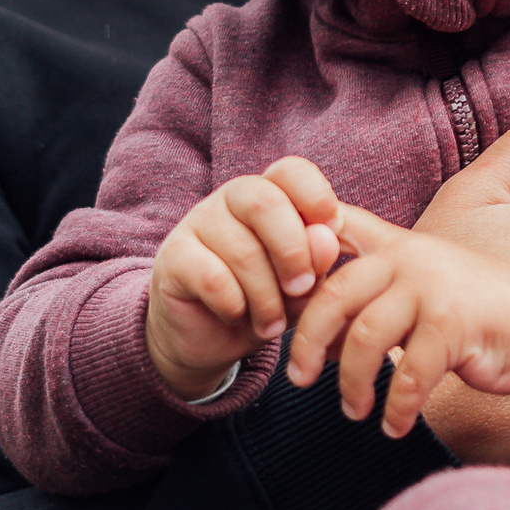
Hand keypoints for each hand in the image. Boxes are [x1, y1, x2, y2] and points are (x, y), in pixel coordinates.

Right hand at [145, 158, 341, 399]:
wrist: (208, 338)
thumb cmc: (264, 301)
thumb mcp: (301, 287)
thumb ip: (316, 263)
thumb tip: (326, 238)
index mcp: (268, 194)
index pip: (291, 171)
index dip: (316, 196)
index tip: (335, 232)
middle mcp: (231, 199)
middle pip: (266, 202)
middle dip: (293, 252)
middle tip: (302, 289)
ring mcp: (197, 223)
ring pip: (243, 250)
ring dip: (267, 297)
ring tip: (272, 323)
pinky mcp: (173, 257)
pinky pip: (213, 278)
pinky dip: (235, 306)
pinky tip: (236, 316)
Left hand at [286, 207, 509, 438]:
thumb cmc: (471, 313)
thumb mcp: (419, 289)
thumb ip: (371, 297)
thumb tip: (308, 337)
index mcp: (393, 246)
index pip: (330, 237)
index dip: (294, 262)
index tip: (277, 304)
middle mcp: (408, 259)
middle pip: (333, 295)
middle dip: (307, 342)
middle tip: (298, 378)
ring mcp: (432, 289)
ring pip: (364, 336)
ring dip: (350, 382)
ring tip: (353, 410)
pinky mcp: (455, 325)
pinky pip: (409, 373)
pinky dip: (396, 407)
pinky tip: (394, 426)